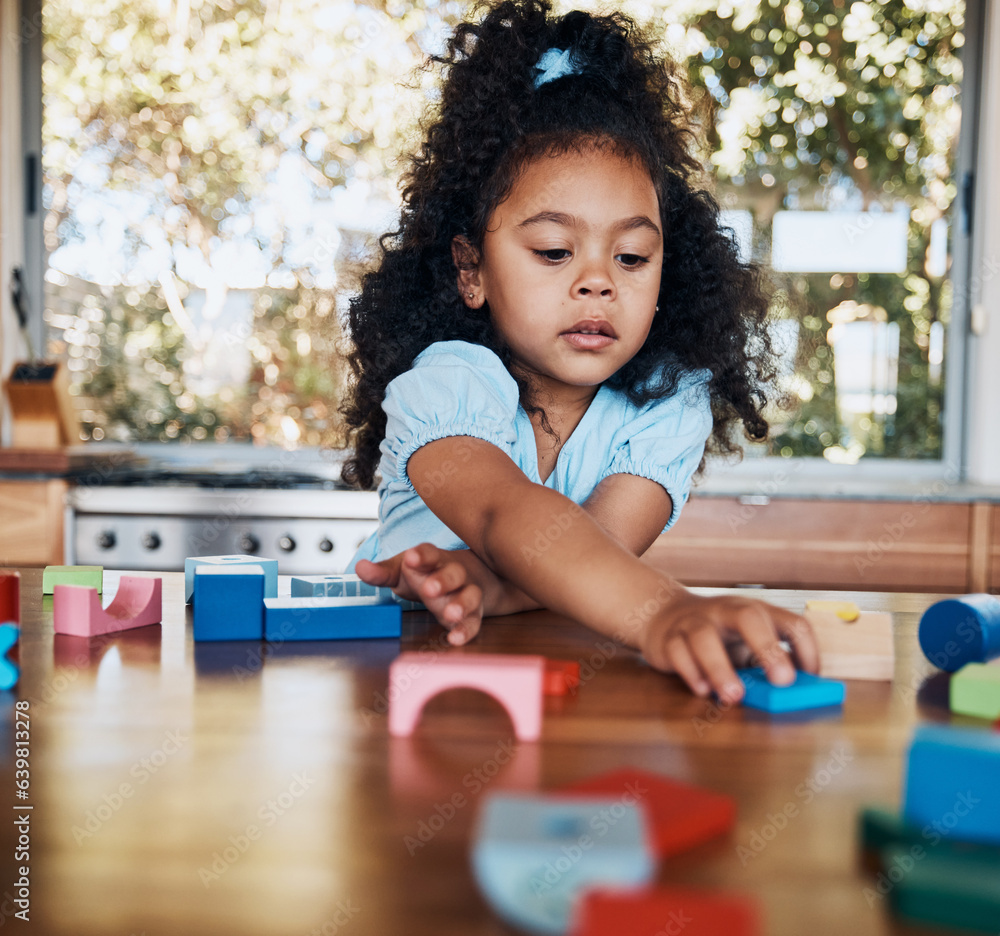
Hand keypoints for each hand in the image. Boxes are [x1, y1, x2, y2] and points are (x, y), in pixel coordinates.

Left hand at [355, 543, 483, 645]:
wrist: (466, 577)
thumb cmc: (428, 572)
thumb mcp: (403, 570)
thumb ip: (382, 572)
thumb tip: (360, 568)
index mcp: (435, 559)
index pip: (430, 553)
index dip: (421, 555)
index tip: (411, 558)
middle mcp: (454, 574)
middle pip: (453, 574)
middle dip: (442, 580)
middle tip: (429, 589)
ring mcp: (466, 593)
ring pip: (469, 596)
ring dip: (461, 604)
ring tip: (451, 614)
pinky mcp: (472, 614)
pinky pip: (473, 622)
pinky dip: (466, 630)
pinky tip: (456, 638)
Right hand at [641, 591, 818, 704]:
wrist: (664, 617)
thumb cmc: (718, 639)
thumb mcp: (745, 646)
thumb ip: (764, 666)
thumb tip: (788, 695)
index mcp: (755, 612)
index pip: (792, 624)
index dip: (808, 651)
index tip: (810, 680)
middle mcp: (726, 611)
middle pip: (749, 617)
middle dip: (768, 648)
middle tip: (783, 681)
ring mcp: (695, 622)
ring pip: (704, 637)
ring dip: (720, 668)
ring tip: (734, 696)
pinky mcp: (669, 638)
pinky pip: (677, 651)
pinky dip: (691, 672)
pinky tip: (703, 690)